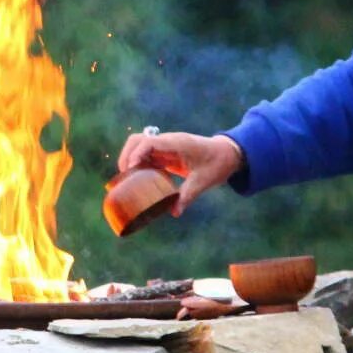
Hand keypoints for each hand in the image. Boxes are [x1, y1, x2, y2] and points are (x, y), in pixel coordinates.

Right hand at [116, 130, 242, 215]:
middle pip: (138, 140)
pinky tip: (140, 181)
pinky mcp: (167, 153)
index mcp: (177, 143)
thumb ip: (187, 195)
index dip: (135, 154)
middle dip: (126, 156)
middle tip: (124, 176)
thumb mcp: (204, 181)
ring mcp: (166, 147)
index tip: (129, 170)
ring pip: (140, 147)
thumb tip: (174, 212)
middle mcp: (168, 142)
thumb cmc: (217, 163)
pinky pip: (148, 156)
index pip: (148, 142)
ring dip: (131, 160)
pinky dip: (140, 165)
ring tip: (128, 180)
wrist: (228, 154)